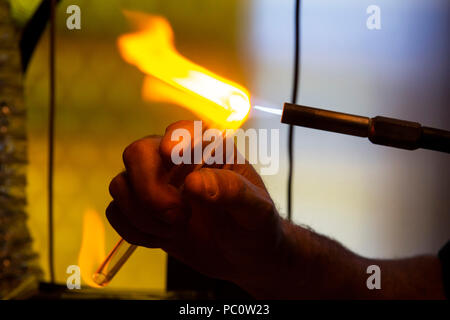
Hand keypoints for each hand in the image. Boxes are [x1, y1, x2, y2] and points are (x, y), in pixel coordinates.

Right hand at [106, 120, 290, 289]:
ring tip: (176, 229)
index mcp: (209, 150)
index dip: (173, 140)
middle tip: (178, 215)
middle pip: (137, 153)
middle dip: (149, 189)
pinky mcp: (143, 211)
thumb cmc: (256, 226)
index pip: (182, 131)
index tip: (173, 156)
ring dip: (142, 214)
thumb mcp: (256, 209)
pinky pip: (116, 212)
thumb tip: (193, 183)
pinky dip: (133, 230)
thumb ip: (232, 191)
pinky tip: (161, 238)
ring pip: (120, 184)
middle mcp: (177, 162)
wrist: (245, 257)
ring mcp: (157, 186)